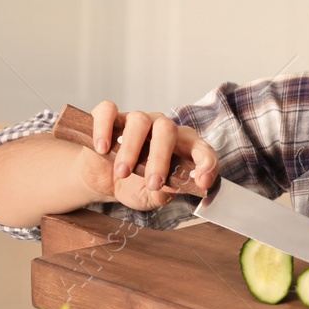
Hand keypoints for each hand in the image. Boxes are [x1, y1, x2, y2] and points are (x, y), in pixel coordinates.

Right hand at [76, 100, 219, 210]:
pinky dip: (104, 128)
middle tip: (153, 183)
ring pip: (139, 121)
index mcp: (182, 148)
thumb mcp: (151, 197)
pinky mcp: (110, 118)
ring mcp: (137, 121)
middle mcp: (163, 129)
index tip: (203, 182)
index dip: (206, 163)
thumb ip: (163, 193)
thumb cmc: (135, 186)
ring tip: (123, 172)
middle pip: (167, 129)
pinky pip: (108, 112)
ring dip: (131, 149)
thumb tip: (169, 189)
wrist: (105, 182)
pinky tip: (103, 148)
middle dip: (161, 158)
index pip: (202, 149)